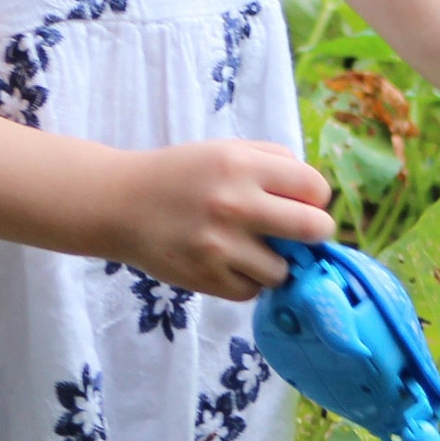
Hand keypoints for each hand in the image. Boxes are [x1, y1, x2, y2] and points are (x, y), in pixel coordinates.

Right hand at [108, 139, 335, 301]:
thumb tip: (318, 196)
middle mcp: (235, 204)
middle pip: (313, 229)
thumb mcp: (226, 150)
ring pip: (284, 270)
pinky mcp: (206, 278)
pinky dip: (247, 280)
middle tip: (299, 234)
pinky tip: (227, 262)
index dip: (315, 198)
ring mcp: (220, 246)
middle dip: (313, 233)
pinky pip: (253, 290)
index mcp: (242, 165)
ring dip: (274, 262)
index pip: (315, 188)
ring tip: (251, 249)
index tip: (303, 203)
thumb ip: (275, 162)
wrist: (121, 204)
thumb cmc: (182, 175)